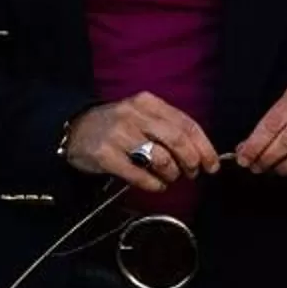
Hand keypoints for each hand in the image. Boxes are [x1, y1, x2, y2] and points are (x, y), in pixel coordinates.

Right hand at [64, 93, 221, 194]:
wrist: (74, 130)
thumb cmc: (116, 127)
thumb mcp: (141, 116)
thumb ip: (167, 127)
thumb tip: (200, 152)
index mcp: (147, 102)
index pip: (186, 123)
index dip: (204, 147)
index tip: (212, 164)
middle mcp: (134, 114)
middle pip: (177, 140)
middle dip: (191, 162)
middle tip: (192, 173)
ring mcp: (118, 134)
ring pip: (161, 159)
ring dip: (172, 174)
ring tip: (169, 179)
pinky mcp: (105, 155)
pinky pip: (140, 175)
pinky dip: (154, 185)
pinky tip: (155, 185)